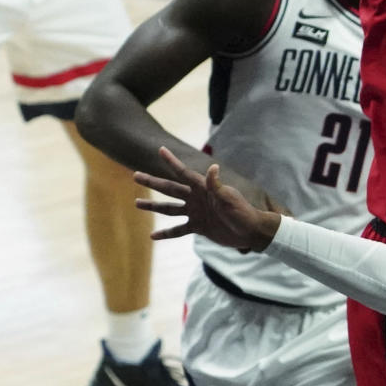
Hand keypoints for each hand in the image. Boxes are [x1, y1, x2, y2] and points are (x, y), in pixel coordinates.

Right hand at [134, 146, 283, 246]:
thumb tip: (213, 167)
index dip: (172, 161)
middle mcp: (196, 198)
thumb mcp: (229, 198)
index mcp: (203, 188)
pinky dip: (166, 233)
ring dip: (153, 206)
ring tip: (137, 203)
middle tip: (136, 175)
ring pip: (169, 209)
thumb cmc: (242, 211)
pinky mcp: (198, 227)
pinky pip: (178, 230)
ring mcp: (195, 212)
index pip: (184, 172)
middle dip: (153, 182)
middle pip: (170, 189)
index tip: (161, 149)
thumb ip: (218, 185)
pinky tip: (153, 236)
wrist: (250, 231)